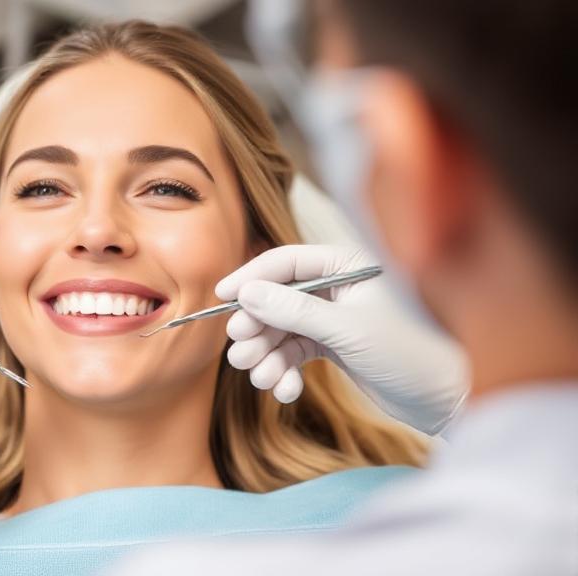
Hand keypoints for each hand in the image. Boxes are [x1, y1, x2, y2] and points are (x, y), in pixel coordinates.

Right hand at [215, 244, 467, 433]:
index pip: (285, 262)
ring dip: (266, 356)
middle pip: (276, 300)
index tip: (222, 299)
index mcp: (347, 265)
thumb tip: (246, 294)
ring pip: (280, 331)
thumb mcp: (347, 330)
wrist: (447, 401)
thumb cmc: (411, 354)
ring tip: (262, 379)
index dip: (250, 278)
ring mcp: (333, 317)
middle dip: (256, 329)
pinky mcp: (333, 346)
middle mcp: (336, 287)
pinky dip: (283, 373)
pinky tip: (285, 391)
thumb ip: (294, 311)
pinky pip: (293, 354)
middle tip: (240, 352)